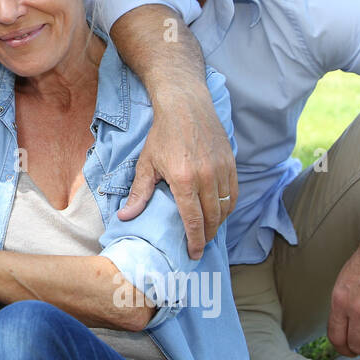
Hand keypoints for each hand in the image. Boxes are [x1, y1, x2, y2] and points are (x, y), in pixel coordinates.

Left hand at [118, 87, 237, 259]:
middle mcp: (206, 177)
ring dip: (219, 223)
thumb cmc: (163, 135)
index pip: (193, 220)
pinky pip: (234, 192)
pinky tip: (220, 212)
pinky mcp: (231, 162)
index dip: (195, 240)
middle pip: (213, 217)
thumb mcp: (146, 164)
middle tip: (201, 246)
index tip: (194, 254)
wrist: (185, 106)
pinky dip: (229, 206)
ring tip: (209, 231)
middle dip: (208, 236)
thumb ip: (138, 193)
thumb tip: (125, 217)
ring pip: (226, 207)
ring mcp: (221, 169)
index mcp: (183, 180)